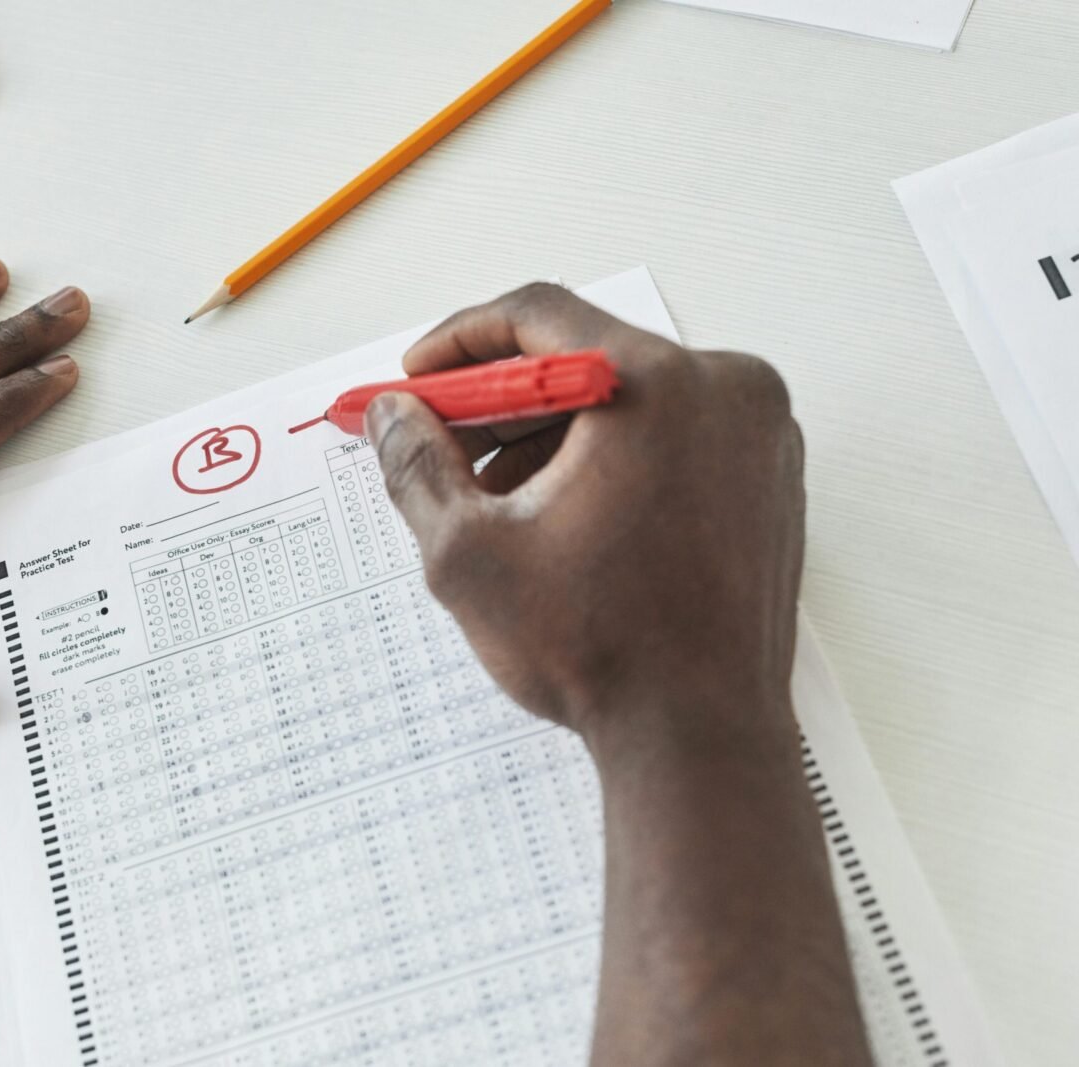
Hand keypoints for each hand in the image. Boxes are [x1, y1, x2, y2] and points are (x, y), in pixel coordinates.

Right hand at [365, 283, 804, 744]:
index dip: (460, 342)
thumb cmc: (602, 652)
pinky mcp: (769, 482)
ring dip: (550, 438)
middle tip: (439, 442)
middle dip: (500, 403)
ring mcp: (759, 437)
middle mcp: (725, 393)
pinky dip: (609, 461)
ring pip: (628, 402)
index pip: (539, 314)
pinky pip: (673, 439)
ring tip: (494, 504)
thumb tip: (391, 415)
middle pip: (586, 359)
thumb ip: (417, 466)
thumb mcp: (470, 553)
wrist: (699, 742)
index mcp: (657, 387)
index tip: (418, 378)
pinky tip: (558, 521)